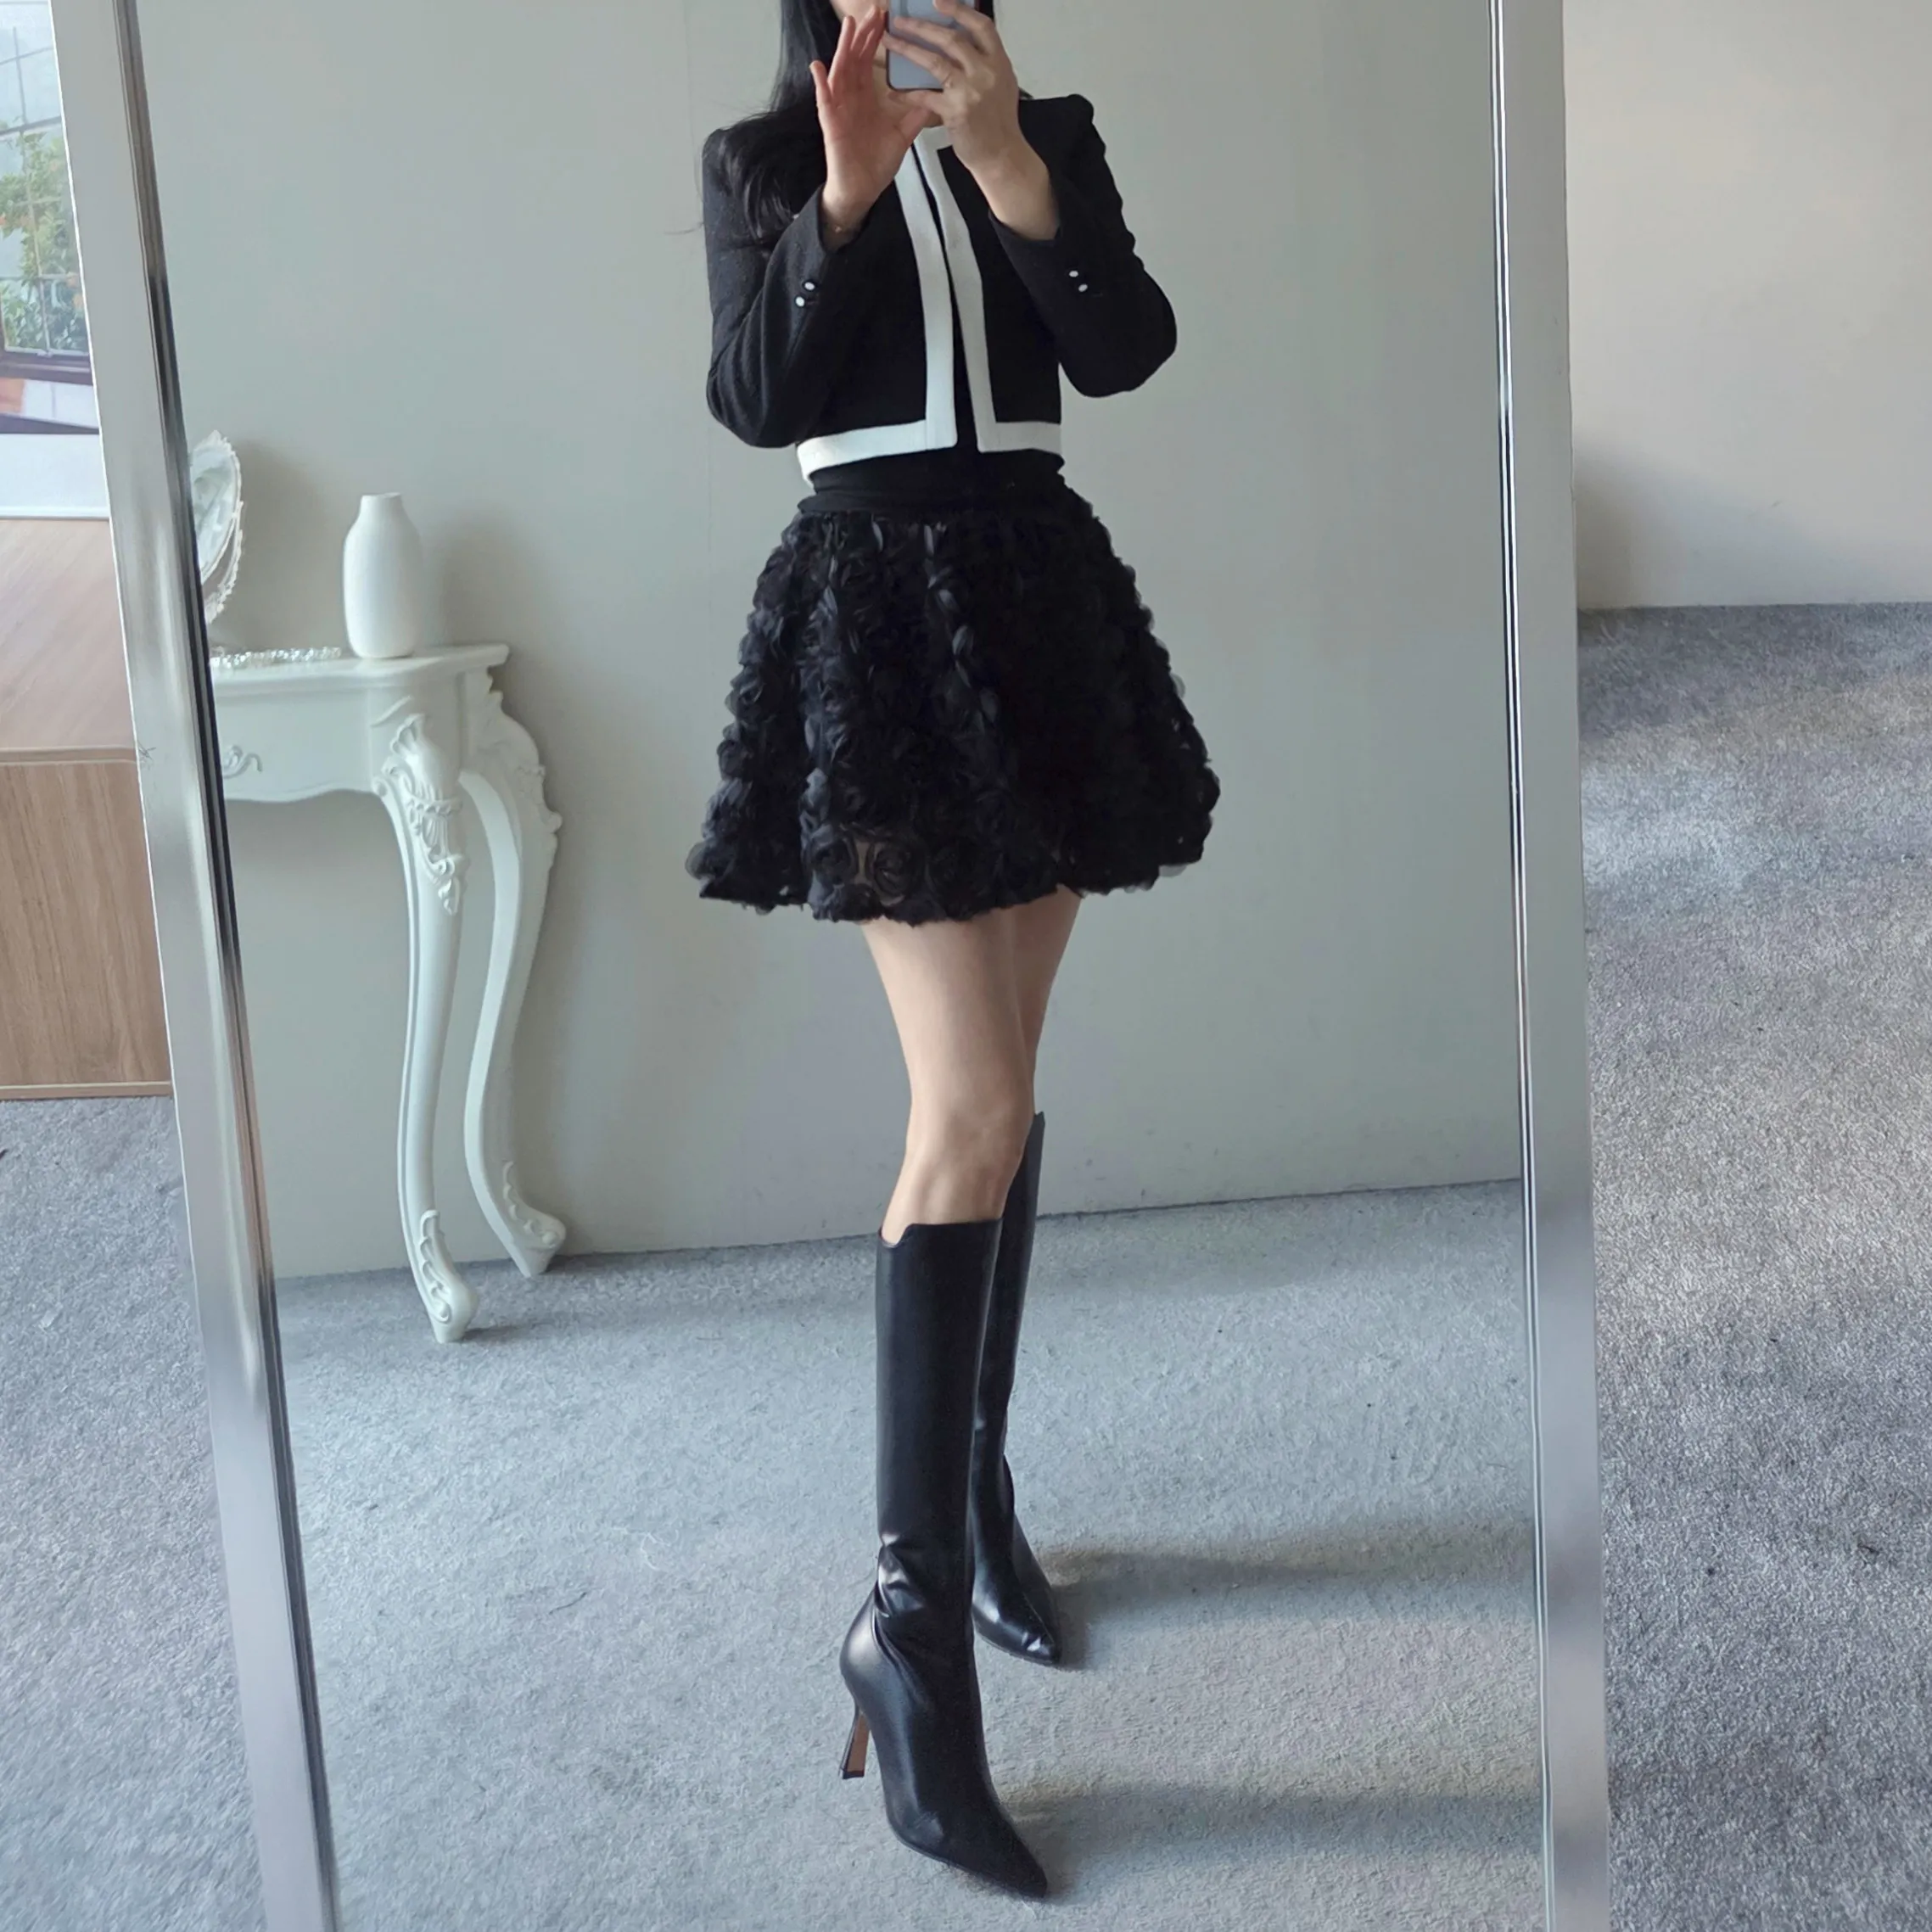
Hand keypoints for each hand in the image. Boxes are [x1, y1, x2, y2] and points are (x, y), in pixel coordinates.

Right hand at [812, 9, 938, 241]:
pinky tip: (818, 66)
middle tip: (873, 9)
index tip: (887, 17)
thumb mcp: (902, 135)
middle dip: (864, 33)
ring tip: (848, 25)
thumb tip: (936, 97)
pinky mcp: (830, 123)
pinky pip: (823, 100)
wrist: (862, 190)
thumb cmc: (877, 163)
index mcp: (867, 96)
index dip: (878, 38)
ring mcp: (839, 107)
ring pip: (840, 71)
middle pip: (856, 57)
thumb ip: (915, 115)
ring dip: (843, 48)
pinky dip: (820, 83)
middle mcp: (852, 97)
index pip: (871, 60)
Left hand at [882, 0, 1055, 235]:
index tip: (938, 1)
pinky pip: (925, 97)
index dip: (959, 10)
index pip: (981, 26)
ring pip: (935, 62)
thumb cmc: (999, 122)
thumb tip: (965, 39)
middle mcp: (986, 72)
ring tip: (889, 42)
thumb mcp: (1001, 84)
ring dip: (908, 49)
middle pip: (952, 39)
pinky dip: (907, 94)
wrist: (1002, 156)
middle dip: (922, 26)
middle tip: (900, 20)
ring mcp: (971, 92)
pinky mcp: (956, 112)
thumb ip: (985, 62)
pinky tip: (892, 92)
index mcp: (999, 62)